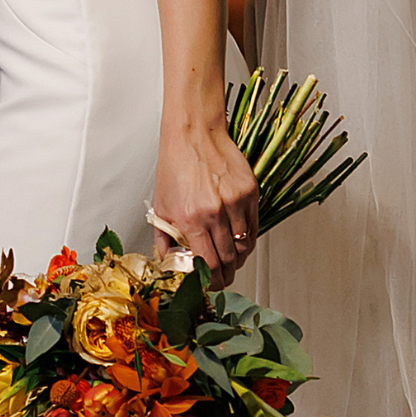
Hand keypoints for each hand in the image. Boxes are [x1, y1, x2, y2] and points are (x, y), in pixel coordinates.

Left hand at [152, 115, 258, 285]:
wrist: (194, 133)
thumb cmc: (175, 165)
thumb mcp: (161, 205)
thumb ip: (164, 238)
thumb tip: (169, 263)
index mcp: (191, 219)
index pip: (208, 265)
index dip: (210, 281)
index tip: (208, 283)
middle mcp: (215, 212)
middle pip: (229, 260)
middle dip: (225, 275)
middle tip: (221, 278)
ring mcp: (236, 202)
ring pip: (245, 246)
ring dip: (238, 258)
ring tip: (230, 259)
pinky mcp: (250, 192)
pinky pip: (254, 227)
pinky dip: (247, 238)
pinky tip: (238, 239)